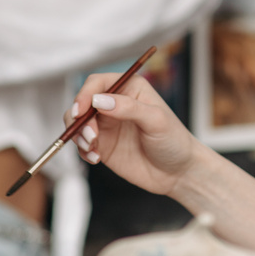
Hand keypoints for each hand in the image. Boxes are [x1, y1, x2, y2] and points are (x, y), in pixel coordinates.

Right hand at [66, 72, 200, 196]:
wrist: (177, 172)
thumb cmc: (174, 141)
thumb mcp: (156, 121)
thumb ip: (129, 108)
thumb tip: (100, 100)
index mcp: (130, 89)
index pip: (98, 83)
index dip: (86, 94)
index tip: (81, 110)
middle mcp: (115, 104)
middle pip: (82, 102)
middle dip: (79, 118)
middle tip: (90, 135)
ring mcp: (107, 125)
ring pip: (77, 122)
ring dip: (78, 134)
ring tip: (92, 148)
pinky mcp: (102, 145)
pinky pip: (80, 143)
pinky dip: (82, 150)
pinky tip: (96, 158)